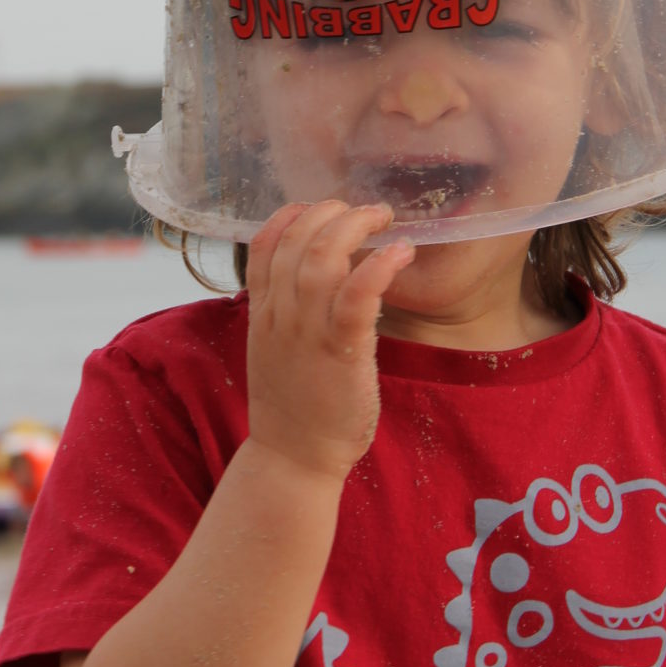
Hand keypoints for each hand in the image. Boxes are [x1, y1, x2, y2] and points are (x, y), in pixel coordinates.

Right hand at [245, 200, 414, 486]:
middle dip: (333, 211)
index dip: (291, 214)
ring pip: (324, 256)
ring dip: (357, 225)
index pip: (264, 243)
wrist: (293, 458)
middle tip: (365, 211)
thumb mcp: (274, 350)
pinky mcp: (341, 351)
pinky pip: (356, 294)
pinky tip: (401, 252)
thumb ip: (286, 313)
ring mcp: (308, 331)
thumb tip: (309, 282)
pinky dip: (380, 265)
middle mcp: (281, 314)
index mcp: (263, 312)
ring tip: (384, 219)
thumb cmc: (293, 407)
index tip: (318, 208)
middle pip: (298, 238)